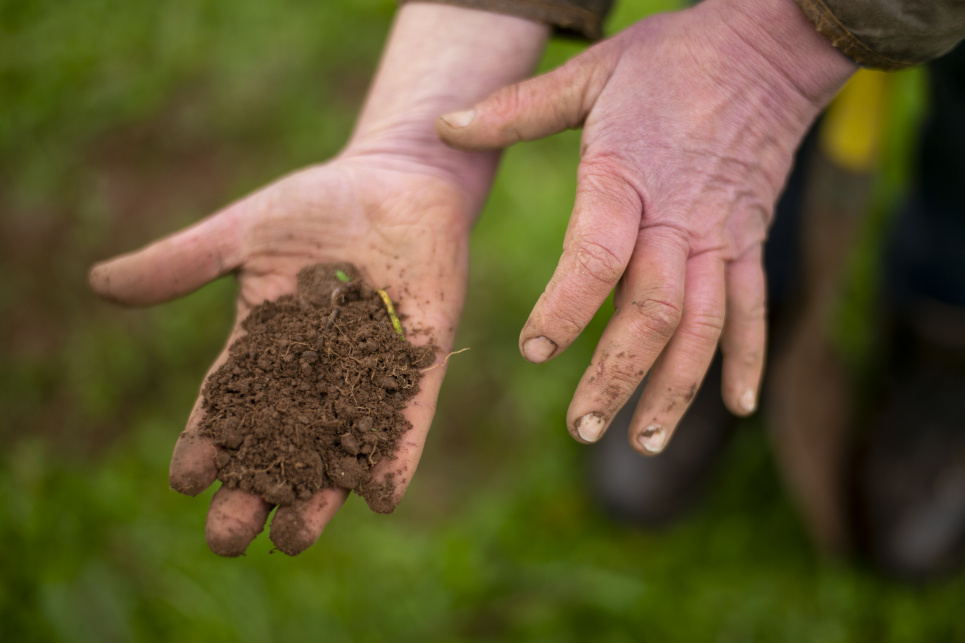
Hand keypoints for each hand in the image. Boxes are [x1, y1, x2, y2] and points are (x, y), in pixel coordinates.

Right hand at [89, 152, 472, 554]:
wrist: (397, 179)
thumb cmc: (321, 203)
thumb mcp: (243, 234)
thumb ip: (182, 263)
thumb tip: (99, 284)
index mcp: (267, 349)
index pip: (229, 407)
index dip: (206, 443)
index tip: (184, 480)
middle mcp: (316, 375)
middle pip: (279, 446)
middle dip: (254, 492)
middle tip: (228, 537)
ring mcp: (370, 373)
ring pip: (340, 448)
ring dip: (319, 496)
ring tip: (294, 540)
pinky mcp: (419, 362)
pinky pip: (410, 420)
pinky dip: (397, 457)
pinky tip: (382, 497)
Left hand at [438, 0, 854, 453]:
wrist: (768, 46)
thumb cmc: (671, 60)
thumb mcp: (590, 73)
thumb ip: (517, 109)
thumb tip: (445, 126)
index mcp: (628, 178)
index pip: (596, 257)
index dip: (566, 308)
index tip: (535, 351)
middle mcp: (678, 219)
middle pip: (650, 313)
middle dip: (616, 376)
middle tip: (581, 426)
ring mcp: (721, 236)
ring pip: (702, 328)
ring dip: (675, 389)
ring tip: (642, 443)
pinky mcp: (750, 242)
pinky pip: (753, 309)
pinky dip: (748, 359)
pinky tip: (735, 408)